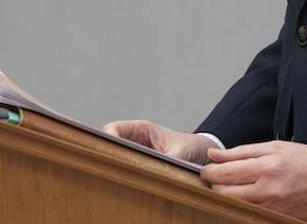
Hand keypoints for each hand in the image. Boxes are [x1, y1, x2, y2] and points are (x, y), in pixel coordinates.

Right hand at [101, 119, 218, 164]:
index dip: (107, 138)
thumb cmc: (191, 146)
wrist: (200, 152)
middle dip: (107, 152)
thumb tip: (158, 169)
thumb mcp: (181, 153)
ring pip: (115, 154)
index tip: (106, 149)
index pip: (115, 128)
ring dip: (115, 162)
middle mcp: (136, 138)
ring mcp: (135, 150)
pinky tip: (126, 178)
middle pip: (110, 142)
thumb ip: (168, 160)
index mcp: (143, 129)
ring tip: (118, 172)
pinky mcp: (138, 162)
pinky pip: (124, 165)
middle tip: (109, 164)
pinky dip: (122, 171)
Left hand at [200, 141, 306, 222]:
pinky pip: (251, 218)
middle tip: (216, 179)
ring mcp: (273, 210)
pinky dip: (244, 209)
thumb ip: (242, 152)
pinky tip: (248, 200)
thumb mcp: (277, 147)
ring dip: (228, 198)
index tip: (206, 170)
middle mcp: (268, 191)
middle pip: (225, 194)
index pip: (224, 174)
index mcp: (267, 167)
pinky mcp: (279, 221)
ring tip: (233, 188)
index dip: (209, 172)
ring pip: (235, 207)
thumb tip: (215, 155)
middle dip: (215, 186)